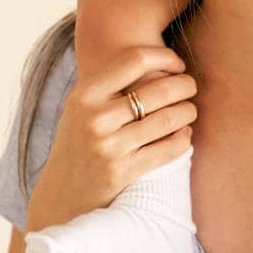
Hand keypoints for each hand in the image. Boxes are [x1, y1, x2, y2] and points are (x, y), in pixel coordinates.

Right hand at [25, 45, 197, 231]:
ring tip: (190, 111)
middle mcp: (95, 118)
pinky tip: (184, 135)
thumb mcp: (81, 108)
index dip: (165, 57)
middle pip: (159, 89)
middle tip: (191, 87)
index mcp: (85, 95)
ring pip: (169, 118)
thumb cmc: (79, 144)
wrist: (61, 194)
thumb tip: (158, 58)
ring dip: (189, 112)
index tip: (178, 64)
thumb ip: (109, 84)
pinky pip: (169, 148)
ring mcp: (108, 146)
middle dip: (185, 85)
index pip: (136, 60)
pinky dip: (184, 139)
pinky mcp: (123, 172)